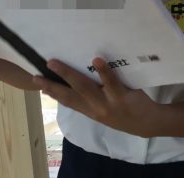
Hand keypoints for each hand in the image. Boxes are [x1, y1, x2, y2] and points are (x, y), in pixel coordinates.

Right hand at [33, 58, 157, 136]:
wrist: (148, 123)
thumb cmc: (122, 110)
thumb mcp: (102, 109)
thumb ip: (89, 98)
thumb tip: (73, 80)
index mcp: (89, 110)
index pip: (66, 100)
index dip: (50, 91)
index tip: (35, 81)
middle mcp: (95, 109)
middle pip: (70, 94)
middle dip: (52, 84)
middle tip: (37, 74)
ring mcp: (107, 104)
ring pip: (85, 87)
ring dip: (69, 74)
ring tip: (55, 63)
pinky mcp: (122, 98)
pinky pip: (111, 83)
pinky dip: (103, 71)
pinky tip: (96, 60)